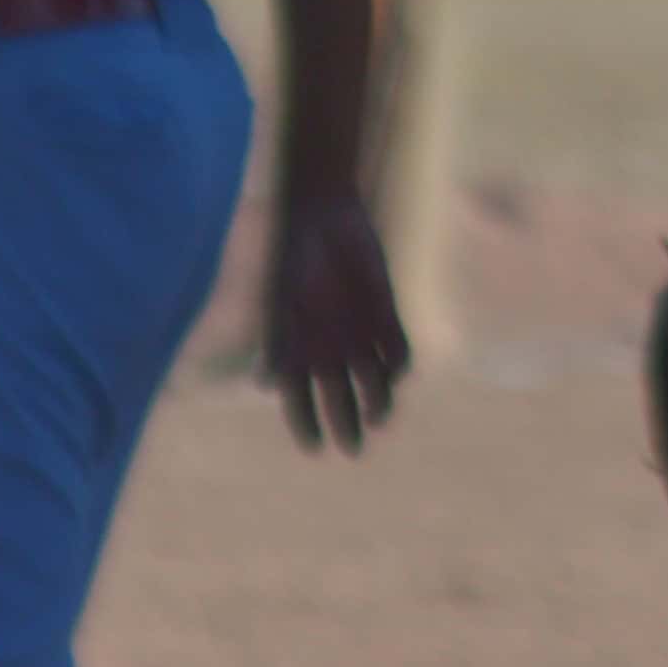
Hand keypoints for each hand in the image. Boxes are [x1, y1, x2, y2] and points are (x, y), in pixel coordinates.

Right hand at [264, 193, 412, 453]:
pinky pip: (399, 350)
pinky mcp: (386, 315)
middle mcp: (331, 349)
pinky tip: (396, 370)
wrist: (324, 218)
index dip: (307, 425)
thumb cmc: (294, 260)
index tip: (316, 448)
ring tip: (379, 417)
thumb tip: (268, 386)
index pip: (301, 400)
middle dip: (347, 424)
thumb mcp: (281, 303)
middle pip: (342, 399)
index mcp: (301, 350)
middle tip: (353, 448)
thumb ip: (279, 344)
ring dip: (379, 401)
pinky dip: (399, 364)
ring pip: (375, 382)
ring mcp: (361, 334)